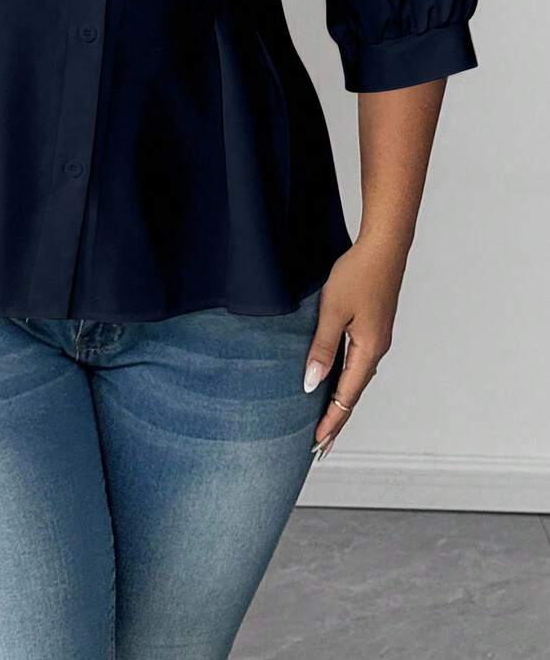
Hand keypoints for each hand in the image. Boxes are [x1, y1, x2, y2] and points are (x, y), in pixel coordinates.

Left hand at [303, 237, 406, 459]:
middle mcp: (377, 350)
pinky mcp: (374, 327)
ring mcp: (377, 338)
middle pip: (354, 394)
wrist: (384, 247)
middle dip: (336, 420)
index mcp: (369, 351)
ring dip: (341, 401)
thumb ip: (322, 348)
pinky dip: (345, 380)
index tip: (316, 444)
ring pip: (356, 379)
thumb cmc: (357, 275)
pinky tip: (336, 382)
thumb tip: (310, 383)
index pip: (347, 397)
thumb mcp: (333, 311)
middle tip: (320, 446)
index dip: (330, 421)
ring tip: (326, 421)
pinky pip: (358, 363)